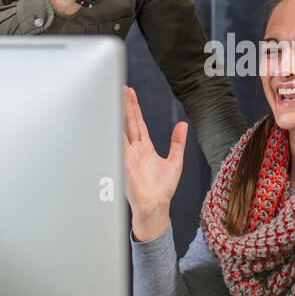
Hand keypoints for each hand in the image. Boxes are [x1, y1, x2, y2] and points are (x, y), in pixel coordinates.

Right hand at [123, 86, 186, 241]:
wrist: (154, 207)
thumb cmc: (162, 190)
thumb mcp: (175, 162)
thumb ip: (177, 143)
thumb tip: (182, 125)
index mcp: (145, 149)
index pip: (138, 124)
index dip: (135, 108)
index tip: (131, 93)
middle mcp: (135, 150)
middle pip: (129, 122)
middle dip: (126, 105)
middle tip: (123, 88)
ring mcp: (128, 155)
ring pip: (122, 129)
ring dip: (120, 114)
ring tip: (117, 97)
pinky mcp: (124, 163)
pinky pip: (118, 144)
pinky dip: (114, 132)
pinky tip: (112, 119)